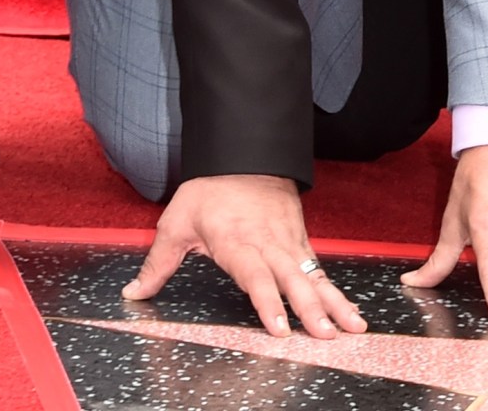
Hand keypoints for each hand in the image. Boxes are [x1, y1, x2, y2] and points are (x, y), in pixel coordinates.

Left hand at [124, 174, 368, 338]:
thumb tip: (134, 291)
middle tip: (327, 334)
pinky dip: (336, 290)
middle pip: (293, 280)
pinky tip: (348, 309)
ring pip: (313, 276)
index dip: (267, 303)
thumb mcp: (176, 222)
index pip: (255, 277)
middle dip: (311, 309)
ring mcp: (288, 243)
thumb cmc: (210, 189)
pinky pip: (319, 269)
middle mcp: (268, 245)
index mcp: (237, 242)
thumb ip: (159, 262)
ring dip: (333, 302)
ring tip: (353, 326)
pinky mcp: (300, 241)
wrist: (245, 153)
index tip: (278, 328)